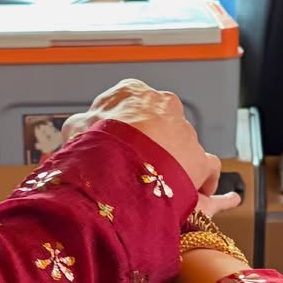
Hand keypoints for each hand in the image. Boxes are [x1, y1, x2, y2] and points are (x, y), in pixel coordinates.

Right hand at [63, 79, 237, 206]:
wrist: (120, 166)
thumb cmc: (97, 146)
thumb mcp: (76, 129)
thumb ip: (81, 125)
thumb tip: (78, 129)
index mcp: (133, 92)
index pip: (128, 103)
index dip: (121, 126)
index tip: (115, 142)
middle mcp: (163, 105)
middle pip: (158, 123)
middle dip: (150, 142)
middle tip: (135, 164)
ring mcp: (184, 130)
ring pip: (181, 144)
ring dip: (172, 160)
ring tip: (157, 182)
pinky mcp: (199, 157)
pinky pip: (206, 167)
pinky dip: (202, 179)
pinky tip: (195, 190)